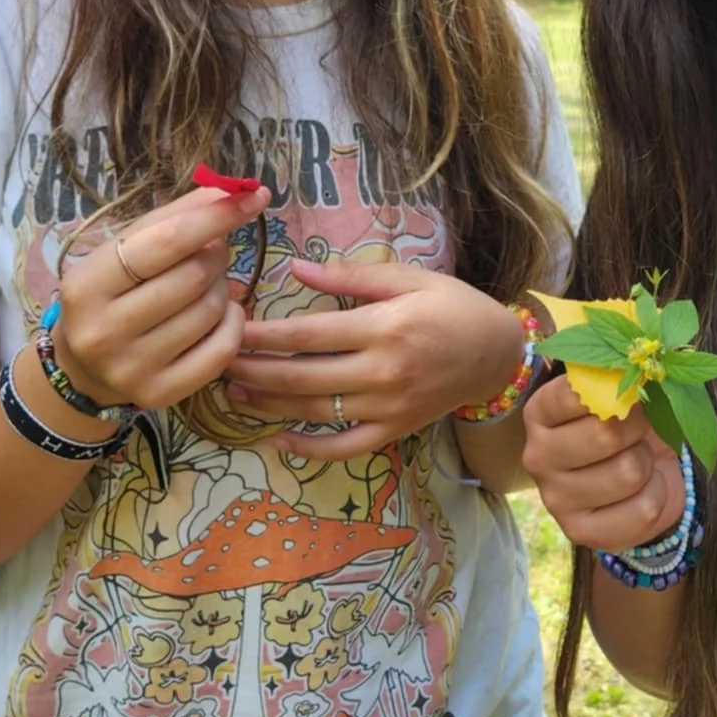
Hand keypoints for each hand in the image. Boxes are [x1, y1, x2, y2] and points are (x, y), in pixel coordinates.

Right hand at [48, 185, 269, 409]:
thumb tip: (230, 191)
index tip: (253, 197)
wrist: (83, 369)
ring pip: (211, 310)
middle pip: (194, 276)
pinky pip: (222, 349)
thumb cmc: (110, 295)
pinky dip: (233, 324)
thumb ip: (174, 218)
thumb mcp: (126, 250)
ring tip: (205, 286)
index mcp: (87, 285)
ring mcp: (131, 368)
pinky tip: (221, 314)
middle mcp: (103, 331)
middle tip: (213, 251)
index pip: (165, 242)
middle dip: (217, 254)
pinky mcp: (160, 394)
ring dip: (223, 288)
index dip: (215, 217)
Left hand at [223, 257, 526, 458]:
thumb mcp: (409, 277)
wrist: (498, 353)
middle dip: (254, 370)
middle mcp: (383, 372)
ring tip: (234, 393)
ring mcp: (388, 407)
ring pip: (316, 412)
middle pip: (303, 375)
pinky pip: (345, 447)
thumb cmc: (453, 307)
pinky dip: (310, 450)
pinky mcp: (394, 431)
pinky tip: (278, 440)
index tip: (231, 326)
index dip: (264, 333)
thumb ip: (351, 274)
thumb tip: (294, 267)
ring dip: (270, 404)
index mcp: (384, 327)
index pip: (308, 333)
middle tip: (218, 361)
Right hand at [521, 374, 685, 551]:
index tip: (628, 394)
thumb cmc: (632, 424)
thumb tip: (642, 372)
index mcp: (540, 412)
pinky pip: (641, 511)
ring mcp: (555, 499)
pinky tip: (644, 490)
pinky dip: (657, 496)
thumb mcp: (629, 392)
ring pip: (627, 473)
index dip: (617, 391)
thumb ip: (627, 379)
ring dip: (647, 464)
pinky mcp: (581, 533)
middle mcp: (536, 455)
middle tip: (637, 432)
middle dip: (637, 430)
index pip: (575, 393)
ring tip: (638, 461)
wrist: (648, 472)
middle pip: (604, 434)